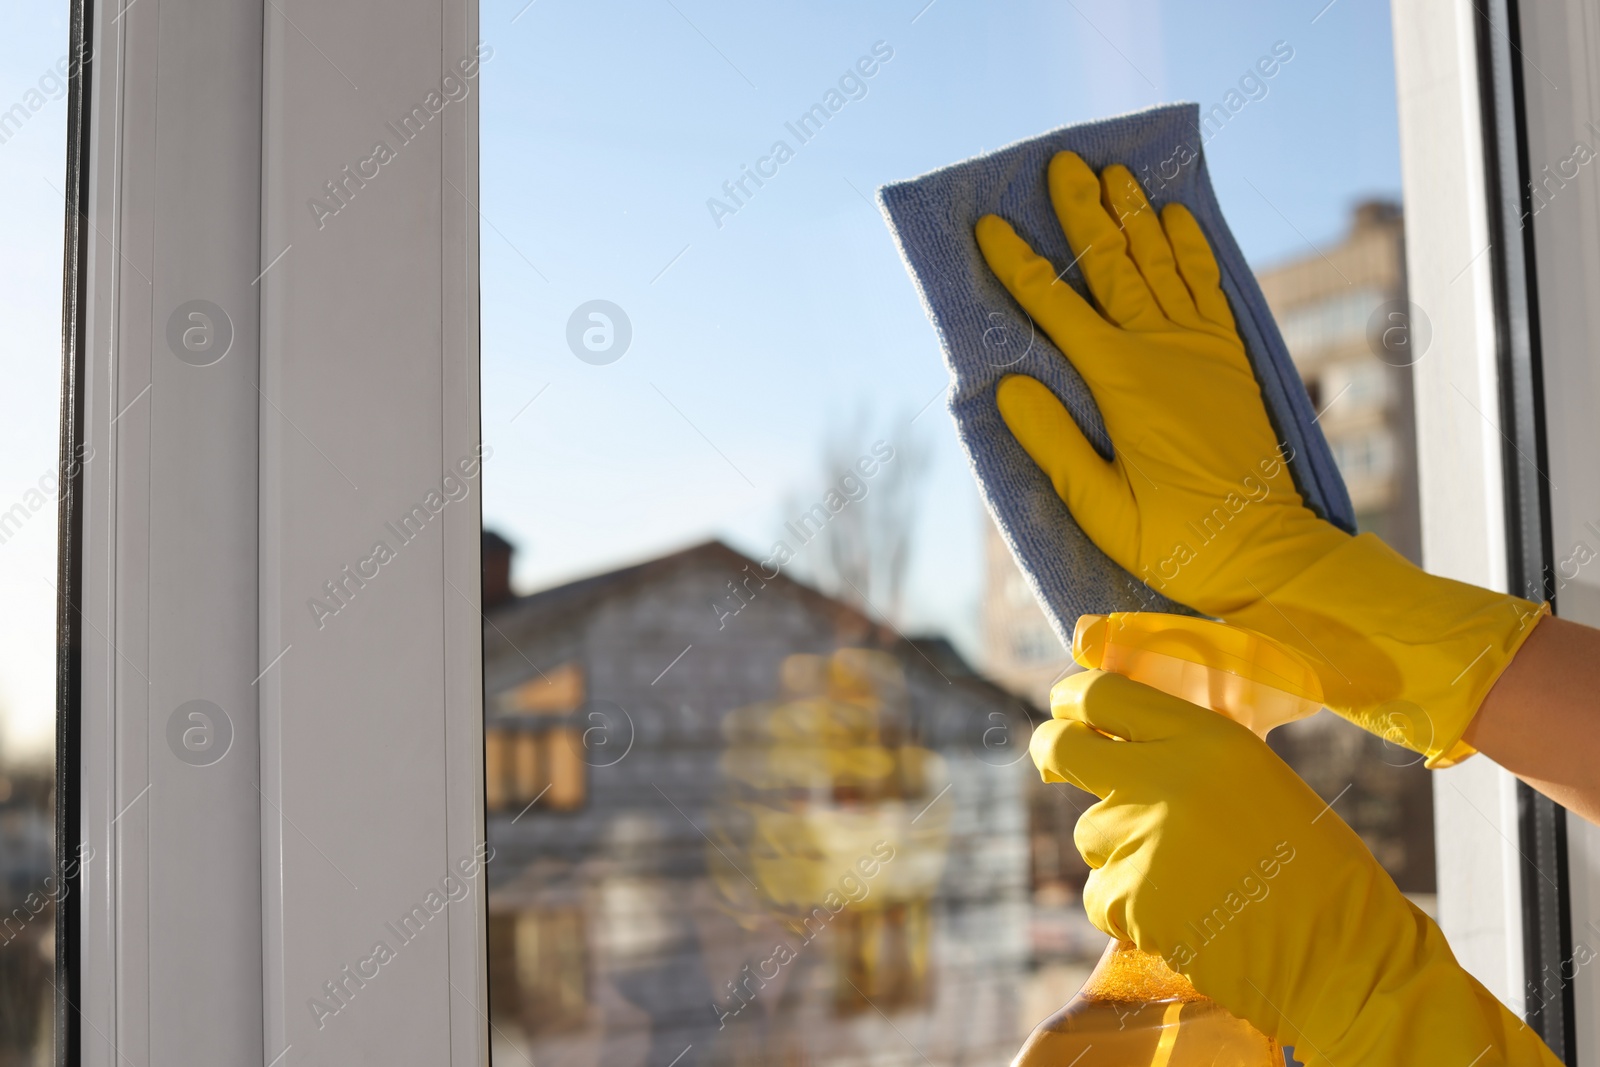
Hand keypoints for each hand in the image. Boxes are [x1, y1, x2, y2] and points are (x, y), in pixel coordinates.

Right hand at [977, 150, 1344, 615]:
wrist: (1269, 554)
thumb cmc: (1178, 543)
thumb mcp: (1102, 510)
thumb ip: (1054, 445)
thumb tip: (1008, 384)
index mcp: (1123, 383)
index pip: (1057, 310)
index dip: (1020, 266)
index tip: (991, 226)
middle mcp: (1164, 350)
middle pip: (1113, 265)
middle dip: (1083, 212)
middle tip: (1062, 163)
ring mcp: (1203, 349)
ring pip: (1160, 263)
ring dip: (1134, 215)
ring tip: (1114, 173)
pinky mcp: (1231, 359)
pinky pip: (1208, 286)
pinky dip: (1190, 248)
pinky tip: (1176, 218)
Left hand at [1033, 669, 1560, 1065]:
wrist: (1340, 955)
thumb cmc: (1312, 867)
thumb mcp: (1255, 777)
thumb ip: (1188, 754)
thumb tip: (1121, 738)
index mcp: (1206, 739)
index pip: (1104, 694)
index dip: (1073, 699)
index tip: (1065, 707)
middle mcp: (1164, 778)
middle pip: (1063, 748)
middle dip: (1050, 752)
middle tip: (1051, 761)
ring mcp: (1141, 840)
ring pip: (1091, 834)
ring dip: (1120, 853)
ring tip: (1188, 878)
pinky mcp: (1129, 899)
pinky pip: (1101, 894)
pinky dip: (1127, 908)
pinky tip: (1181, 916)